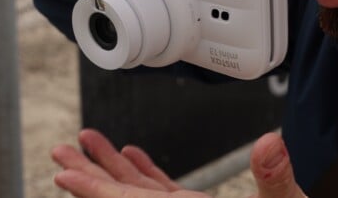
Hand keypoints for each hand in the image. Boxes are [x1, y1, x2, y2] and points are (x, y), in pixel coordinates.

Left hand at [51, 129, 306, 197]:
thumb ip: (277, 181)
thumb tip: (271, 144)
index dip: (95, 191)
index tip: (63, 173)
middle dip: (91, 176)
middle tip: (60, 154)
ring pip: (142, 196)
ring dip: (114, 169)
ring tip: (89, 144)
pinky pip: (165, 196)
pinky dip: (147, 176)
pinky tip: (134, 157)